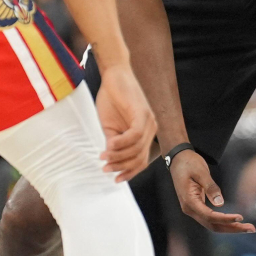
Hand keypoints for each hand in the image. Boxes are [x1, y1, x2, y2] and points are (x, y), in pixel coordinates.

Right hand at [95, 64, 156, 181]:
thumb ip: (114, 144)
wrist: (113, 76)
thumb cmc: (112, 99)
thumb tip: (111, 161)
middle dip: (121, 166)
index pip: (141, 161)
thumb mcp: (110, 127)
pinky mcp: (143, 113)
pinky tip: (110, 144)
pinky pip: (135, 135)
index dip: (129, 172)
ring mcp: (149, 121)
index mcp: (146, 134)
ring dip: (119, 156)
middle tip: (105, 168)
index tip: (115, 179)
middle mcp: (152, 129)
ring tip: (104, 156)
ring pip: (137, 149)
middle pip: (140, 158)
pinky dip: (122, 143)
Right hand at [169, 149, 254, 233]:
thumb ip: (210, 187)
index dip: (225, 219)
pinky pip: (211, 218)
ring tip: (247, 228)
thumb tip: (220, 204)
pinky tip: (235, 221)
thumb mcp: (201, 172)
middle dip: (232, 228)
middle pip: (212, 225)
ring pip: (212, 224)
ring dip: (230, 227)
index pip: (210, 216)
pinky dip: (224, 221)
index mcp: (189, 201)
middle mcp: (190, 209)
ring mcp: (193, 209)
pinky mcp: (197, 206)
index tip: (241, 217)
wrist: (178, 159)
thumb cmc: (189, 163)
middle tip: (251, 229)